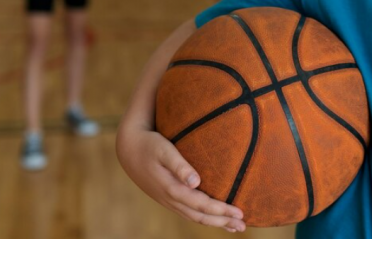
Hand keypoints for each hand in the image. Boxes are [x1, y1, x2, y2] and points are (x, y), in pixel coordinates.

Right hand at [116, 126, 245, 231]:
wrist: (128, 148)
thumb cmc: (149, 144)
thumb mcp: (163, 150)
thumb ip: (179, 165)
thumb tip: (195, 181)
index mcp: (171, 188)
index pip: (201, 204)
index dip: (221, 210)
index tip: (239, 212)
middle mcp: (170, 198)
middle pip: (200, 216)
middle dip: (222, 221)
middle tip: (243, 225)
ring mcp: (168, 200)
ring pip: (194, 217)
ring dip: (215, 223)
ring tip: (234, 227)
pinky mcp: (167, 197)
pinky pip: (188, 212)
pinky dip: (204, 217)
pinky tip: (214, 217)